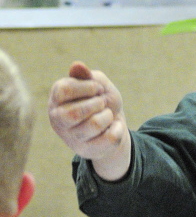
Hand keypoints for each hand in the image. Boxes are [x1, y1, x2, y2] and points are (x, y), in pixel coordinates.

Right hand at [48, 62, 131, 179]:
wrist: (113, 121)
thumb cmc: (100, 98)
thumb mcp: (97, 83)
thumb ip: (87, 76)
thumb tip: (77, 65)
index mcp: (56, 98)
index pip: (64, 90)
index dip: (87, 87)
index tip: (96, 88)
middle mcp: (57, 119)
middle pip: (75, 113)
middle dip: (96, 104)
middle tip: (101, 102)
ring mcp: (70, 137)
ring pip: (94, 125)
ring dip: (108, 115)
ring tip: (107, 114)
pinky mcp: (86, 151)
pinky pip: (109, 139)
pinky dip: (118, 128)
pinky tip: (114, 126)